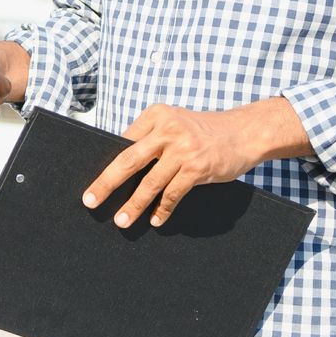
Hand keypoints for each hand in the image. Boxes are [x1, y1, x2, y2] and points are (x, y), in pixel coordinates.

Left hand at [81, 103, 261, 228]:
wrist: (245, 132)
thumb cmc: (204, 131)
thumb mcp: (175, 122)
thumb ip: (152, 138)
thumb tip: (121, 168)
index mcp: (157, 115)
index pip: (124, 142)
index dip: (107, 164)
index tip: (93, 182)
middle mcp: (167, 129)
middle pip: (128, 161)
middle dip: (106, 184)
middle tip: (90, 201)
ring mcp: (183, 149)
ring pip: (150, 183)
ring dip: (134, 205)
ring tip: (121, 221)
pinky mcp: (197, 168)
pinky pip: (173, 194)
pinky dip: (163, 209)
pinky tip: (156, 220)